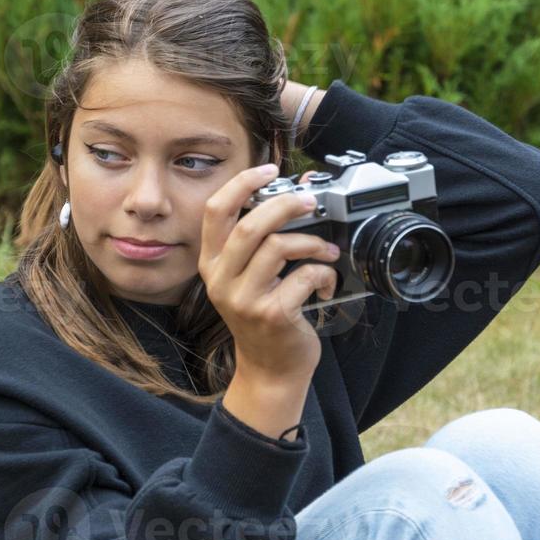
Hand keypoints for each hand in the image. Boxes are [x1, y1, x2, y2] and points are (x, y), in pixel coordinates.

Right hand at [198, 164, 339, 382]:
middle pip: (249, 225)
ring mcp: (244, 299)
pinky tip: (327, 284)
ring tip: (327, 251)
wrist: (270, 369)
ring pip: (279, 247)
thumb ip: (264, 239)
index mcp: (212, 264)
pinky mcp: (272, 314)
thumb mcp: (251, 277)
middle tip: (310, 202)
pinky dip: (324, 274)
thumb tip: (298, 192)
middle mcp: (221, 280)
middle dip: (285, 205)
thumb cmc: (264, 317)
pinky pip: (304, 277)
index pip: (215, 211)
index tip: (270, 170)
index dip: (242, 184)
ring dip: (312, 242)